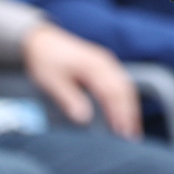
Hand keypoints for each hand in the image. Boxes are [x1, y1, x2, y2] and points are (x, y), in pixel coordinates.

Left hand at [21, 23, 139, 139]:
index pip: (112, 92)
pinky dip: (123, 97)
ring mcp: (105, 61)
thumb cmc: (46, 59)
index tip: (122, 130)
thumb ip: (69, 98)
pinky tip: (122, 109)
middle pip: (124, 89)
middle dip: (130, 112)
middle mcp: (104, 61)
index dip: (120, 112)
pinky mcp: (103, 63)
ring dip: (129, 105)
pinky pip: (119, 80)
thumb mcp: (52, 81)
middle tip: (132, 134)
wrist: (41, 40)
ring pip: (124, 84)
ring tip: (131, 126)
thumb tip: (84, 117)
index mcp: (93, 65)